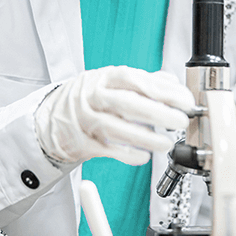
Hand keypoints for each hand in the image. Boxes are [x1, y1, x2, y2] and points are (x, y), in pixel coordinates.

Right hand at [35, 66, 192, 166]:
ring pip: (115, 128)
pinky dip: (125, 154)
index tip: (185, 100)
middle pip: (127, 103)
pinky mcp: (80, 142)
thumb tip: (172, 81)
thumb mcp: (112, 82)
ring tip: (166, 143)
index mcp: (106, 77)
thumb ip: (143, 82)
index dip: (163, 90)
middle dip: (157, 113)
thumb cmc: (89, 98)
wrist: (50, 118)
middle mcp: (93, 96)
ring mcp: (85, 119)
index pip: (137, 80)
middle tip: (181, 121)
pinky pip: (105, 149)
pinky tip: (143, 157)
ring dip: (144, 137)